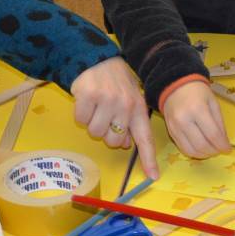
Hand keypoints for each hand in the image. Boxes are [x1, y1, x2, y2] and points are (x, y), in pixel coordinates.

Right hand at [70, 57, 159, 177]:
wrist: (97, 58)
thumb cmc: (115, 83)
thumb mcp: (130, 99)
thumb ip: (130, 122)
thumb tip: (125, 144)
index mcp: (138, 108)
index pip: (145, 138)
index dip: (149, 159)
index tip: (153, 176)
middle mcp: (125, 105)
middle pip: (113, 141)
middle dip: (107, 133)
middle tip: (106, 114)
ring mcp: (107, 100)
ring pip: (95, 132)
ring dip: (92, 122)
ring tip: (96, 105)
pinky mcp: (88, 95)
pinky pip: (81, 120)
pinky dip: (81, 113)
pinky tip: (87, 100)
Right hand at [162, 81, 231, 158]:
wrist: (175, 86)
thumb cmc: (198, 93)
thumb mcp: (213, 103)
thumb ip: (220, 123)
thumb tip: (224, 142)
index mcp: (197, 109)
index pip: (212, 134)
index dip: (222, 145)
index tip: (228, 149)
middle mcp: (184, 120)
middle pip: (201, 145)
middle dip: (214, 151)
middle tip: (220, 149)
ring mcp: (175, 127)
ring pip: (191, 150)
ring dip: (204, 155)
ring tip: (212, 151)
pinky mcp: (170, 132)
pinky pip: (183, 148)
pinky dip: (194, 153)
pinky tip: (201, 149)